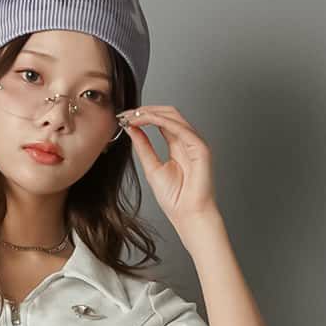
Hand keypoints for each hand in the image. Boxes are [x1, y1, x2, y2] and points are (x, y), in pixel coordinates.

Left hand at [114, 104, 217, 226]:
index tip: (125, 117)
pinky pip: (179, 128)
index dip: (143, 116)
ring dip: (151, 113)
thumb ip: (143, 147)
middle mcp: (187, 141)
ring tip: (133, 116)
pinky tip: (147, 120)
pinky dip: (161, 121)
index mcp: (177, 146)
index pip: (161, 121)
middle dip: (146, 111)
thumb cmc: (176, 199)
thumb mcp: (151, 168)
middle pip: (168, 114)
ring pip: (173, 116)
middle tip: (126, 113)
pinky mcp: (200, 147)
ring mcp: (194, 142)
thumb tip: (132, 129)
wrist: (188, 215)